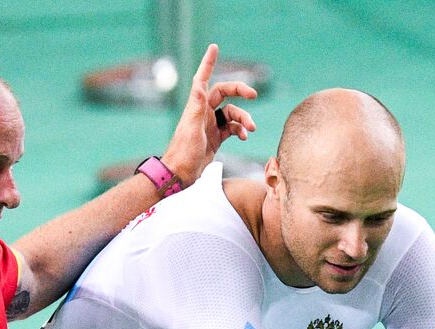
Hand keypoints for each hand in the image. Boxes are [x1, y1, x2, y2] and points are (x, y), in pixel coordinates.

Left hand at [161, 43, 257, 184]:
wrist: (180, 175)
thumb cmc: (183, 152)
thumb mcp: (192, 128)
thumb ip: (197, 107)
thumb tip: (199, 84)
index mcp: (197, 107)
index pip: (204, 79)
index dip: (208, 63)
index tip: (214, 48)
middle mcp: (203, 113)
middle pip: (225, 94)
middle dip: (240, 92)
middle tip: (254, 94)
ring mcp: (210, 125)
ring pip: (232, 114)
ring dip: (244, 119)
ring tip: (251, 129)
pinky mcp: (215, 138)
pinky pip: (232, 129)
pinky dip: (240, 131)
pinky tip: (243, 137)